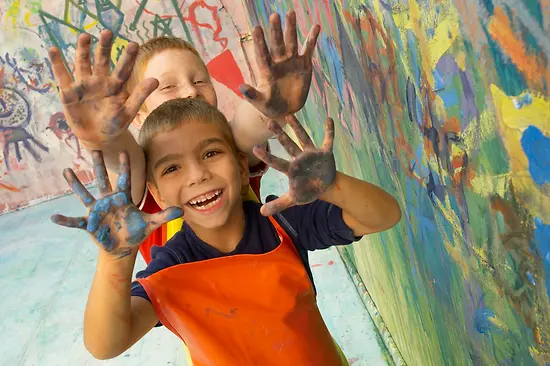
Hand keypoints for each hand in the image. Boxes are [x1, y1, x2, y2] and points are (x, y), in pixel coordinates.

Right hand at [48, 30, 158, 148]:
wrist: (98, 138)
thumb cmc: (115, 124)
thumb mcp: (128, 111)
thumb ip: (139, 95)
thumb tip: (155, 80)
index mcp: (116, 85)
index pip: (123, 69)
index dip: (128, 57)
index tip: (134, 44)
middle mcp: (100, 80)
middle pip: (102, 60)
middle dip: (104, 47)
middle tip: (108, 32)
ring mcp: (84, 84)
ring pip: (83, 63)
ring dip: (83, 50)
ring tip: (85, 37)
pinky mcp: (69, 91)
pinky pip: (62, 75)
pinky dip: (57, 63)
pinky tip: (53, 49)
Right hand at [51, 151, 182, 257]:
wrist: (123, 246)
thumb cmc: (135, 231)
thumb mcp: (151, 223)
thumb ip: (165, 215)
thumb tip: (182, 211)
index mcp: (123, 198)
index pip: (125, 180)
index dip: (126, 167)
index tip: (125, 151)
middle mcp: (108, 201)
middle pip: (103, 180)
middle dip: (99, 166)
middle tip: (94, 148)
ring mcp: (97, 211)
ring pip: (85, 194)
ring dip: (76, 184)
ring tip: (67, 170)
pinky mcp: (89, 224)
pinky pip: (75, 221)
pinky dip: (65, 220)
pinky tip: (54, 217)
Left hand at [240, 11, 319, 117]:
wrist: (285, 110)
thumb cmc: (269, 106)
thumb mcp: (260, 102)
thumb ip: (252, 95)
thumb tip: (241, 87)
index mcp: (266, 70)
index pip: (262, 53)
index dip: (260, 42)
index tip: (256, 28)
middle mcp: (278, 62)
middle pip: (276, 44)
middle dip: (275, 30)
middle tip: (274, 15)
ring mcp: (291, 61)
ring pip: (291, 42)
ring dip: (291, 28)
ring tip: (290, 13)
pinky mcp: (304, 64)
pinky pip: (308, 49)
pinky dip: (312, 39)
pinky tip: (316, 27)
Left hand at [253, 115, 335, 215]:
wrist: (324, 187)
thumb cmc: (307, 191)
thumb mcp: (293, 199)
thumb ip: (278, 204)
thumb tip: (262, 213)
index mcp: (291, 169)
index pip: (277, 162)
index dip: (267, 157)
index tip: (255, 148)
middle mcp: (299, 158)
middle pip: (288, 145)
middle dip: (279, 134)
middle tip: (269, 123)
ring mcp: (311, 154)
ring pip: (303, 138)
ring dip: (297, 127)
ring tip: (289, 115)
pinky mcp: (325, 153)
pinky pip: (328, 140)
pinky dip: (329, 131)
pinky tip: (328, 119)